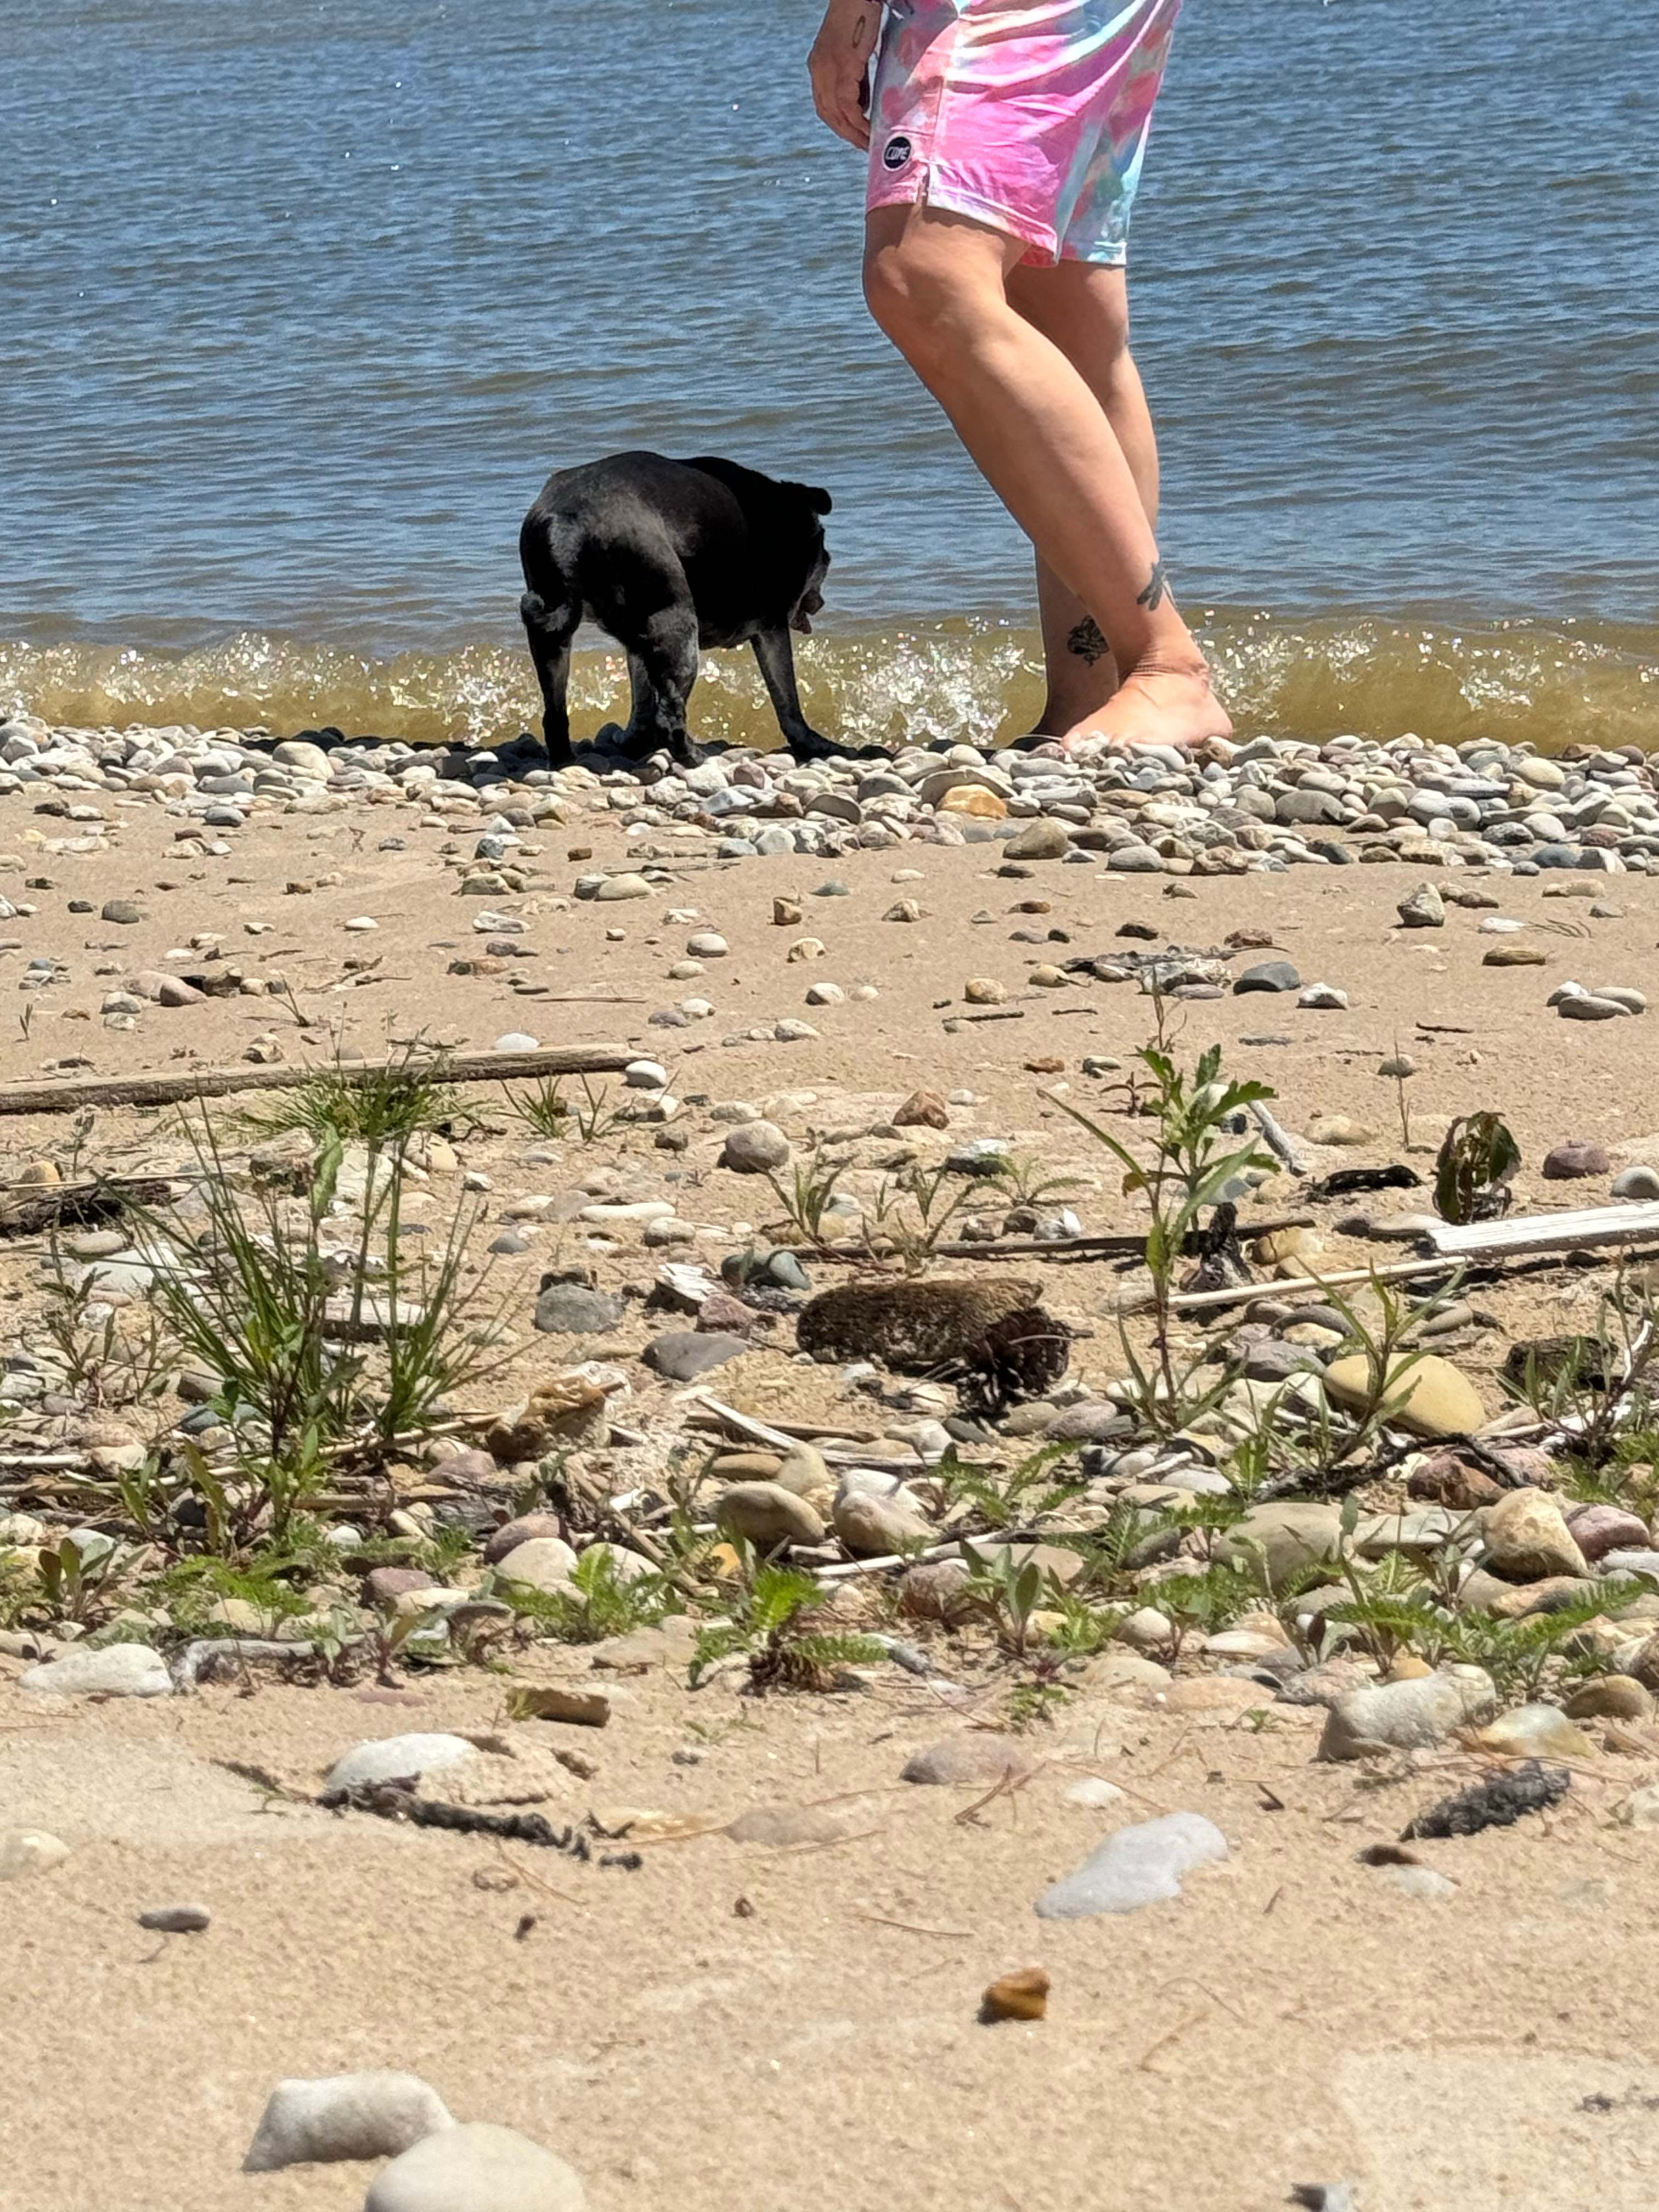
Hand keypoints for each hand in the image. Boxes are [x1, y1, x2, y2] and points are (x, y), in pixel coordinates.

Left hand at [809, 0, 881, 151]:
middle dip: (845, 133)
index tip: (854, 136)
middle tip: (863, 147)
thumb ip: (855, 78)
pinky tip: (869, 128)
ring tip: (869, 142)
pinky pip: (848, 103)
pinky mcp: (844, 66)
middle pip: (827, 113)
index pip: (824, 104)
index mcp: (818, 65)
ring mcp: (830, 68)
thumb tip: (863, 105)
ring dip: (852, 132)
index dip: (838, 124)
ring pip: (837, 112)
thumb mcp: (854, 51)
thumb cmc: (861, 15)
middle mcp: (819, 69)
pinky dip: (858, 120)